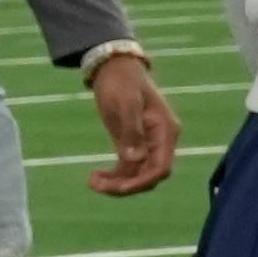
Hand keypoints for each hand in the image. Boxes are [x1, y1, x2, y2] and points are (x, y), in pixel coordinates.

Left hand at [83, 49, 181, 195]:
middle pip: (150, 175)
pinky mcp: (133, 143)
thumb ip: (131, 131)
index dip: (142, 181)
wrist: (113, 67)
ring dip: (117, 183)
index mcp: (165, 131)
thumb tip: (135, 160)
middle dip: (126, 186)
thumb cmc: (121, 82)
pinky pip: (128, 168)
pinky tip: (95, 178)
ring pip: (137, 175)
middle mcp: (160, 141)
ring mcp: (147, 143)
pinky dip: (114, 176)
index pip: (160, 167)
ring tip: (92, 182)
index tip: (119, 188)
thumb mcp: (124, 103)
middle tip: (97, 186)